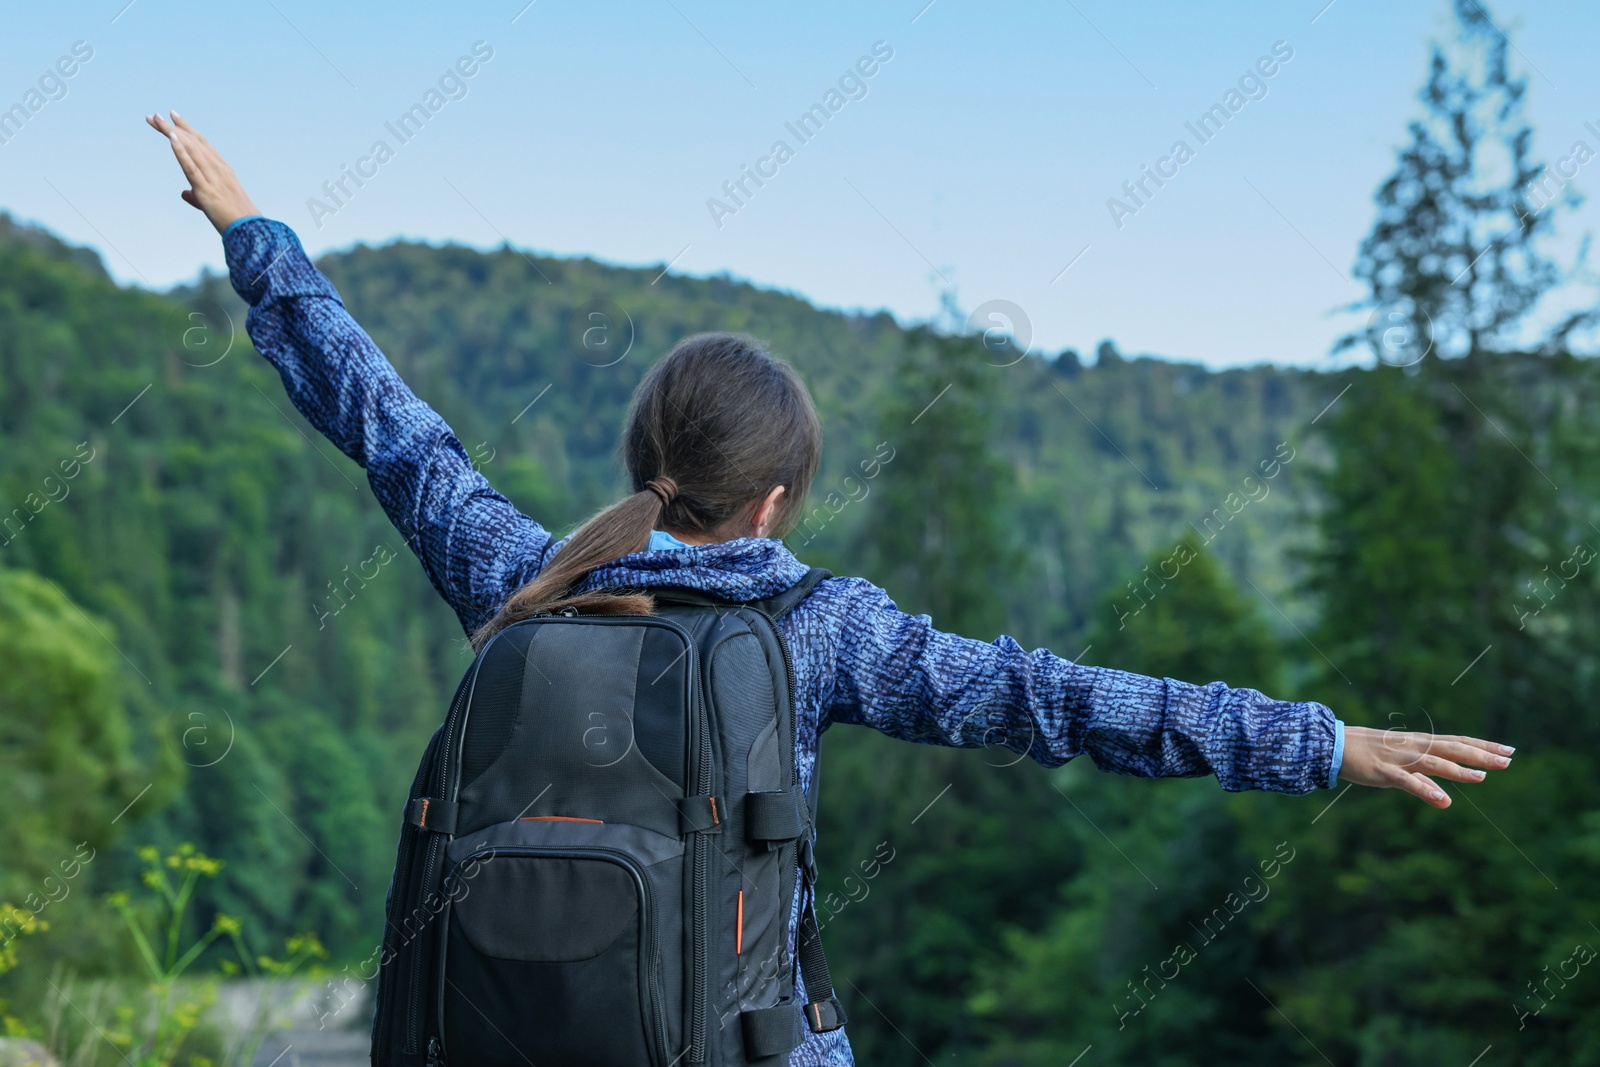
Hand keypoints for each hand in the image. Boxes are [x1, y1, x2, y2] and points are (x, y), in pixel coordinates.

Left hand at [146, 111, 259, 233]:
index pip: (203, 144)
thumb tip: (184, 193)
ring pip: (190, 149)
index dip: (188, 129)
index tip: (174, 117)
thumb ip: (198, 196)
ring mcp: (213, 178)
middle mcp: (219, 169)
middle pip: (193, 142)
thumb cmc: (237, 219)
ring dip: (172, 133)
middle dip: (173, 127)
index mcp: (224, 170)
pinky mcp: (206, 189)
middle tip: (154, 116)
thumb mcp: (215, 203)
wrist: (251, 231)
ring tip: (156, 120)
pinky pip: (191, 167)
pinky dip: (181, 151)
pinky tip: (171, 138)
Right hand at [1338, 726, 1512, 808]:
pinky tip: (1442, 801)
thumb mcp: (1399, 764)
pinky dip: (1425, 790)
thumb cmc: (1366, 753)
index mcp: (1419, 743)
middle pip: (1453, 749)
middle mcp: (1414, 747)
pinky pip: (1407, 782)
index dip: (1483, 746)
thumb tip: (1444, 799)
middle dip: (1481, 755)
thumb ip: (1422, 779)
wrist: (1332, 745)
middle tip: (1508, 760)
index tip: (1508, 750)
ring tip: (1482, 777)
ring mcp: (1399, 759)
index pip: (1457, 742)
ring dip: (1459, 770)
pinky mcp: (1384, 772)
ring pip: (1434, 763)